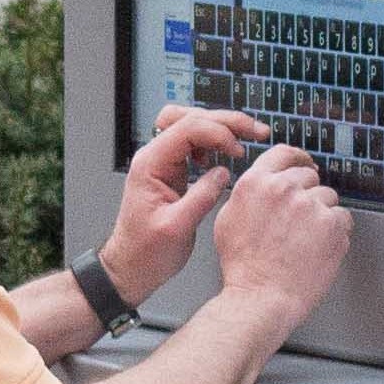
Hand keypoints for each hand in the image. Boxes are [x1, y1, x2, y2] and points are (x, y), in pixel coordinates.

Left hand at [95, 104, 259, 307]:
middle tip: (254, 131)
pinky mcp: (173, 172)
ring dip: (220, 127)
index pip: (186, 128)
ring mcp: (164, 163)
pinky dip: (214, 143)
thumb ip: (201, 198)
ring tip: (246, 139)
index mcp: (150, 164)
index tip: (238, 150)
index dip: (217, 132)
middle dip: (224, 121)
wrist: (130, 266)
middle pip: (189, 118)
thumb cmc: (145, 252)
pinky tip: (226, 156)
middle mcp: (155, 158)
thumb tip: (223, 172)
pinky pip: (194, 144)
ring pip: (192, 126)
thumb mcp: (176, 228)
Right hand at [198, 143, 352, 334]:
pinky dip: (336, 232)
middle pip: (309, 177)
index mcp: (256, 183)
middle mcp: (284, 189)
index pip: (283, 153)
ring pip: (327, 198)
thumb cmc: (243, 266)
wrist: (262, 296)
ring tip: (306, 240)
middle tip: (300, 220)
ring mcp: (311, 205)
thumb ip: (248, 194)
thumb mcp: (228, 219)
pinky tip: (318, 248)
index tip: (305, 163)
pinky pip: (343, 219)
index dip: (298, 157)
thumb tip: (261, 185)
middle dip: (307, 194)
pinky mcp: (333, 224)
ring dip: (321, 214)